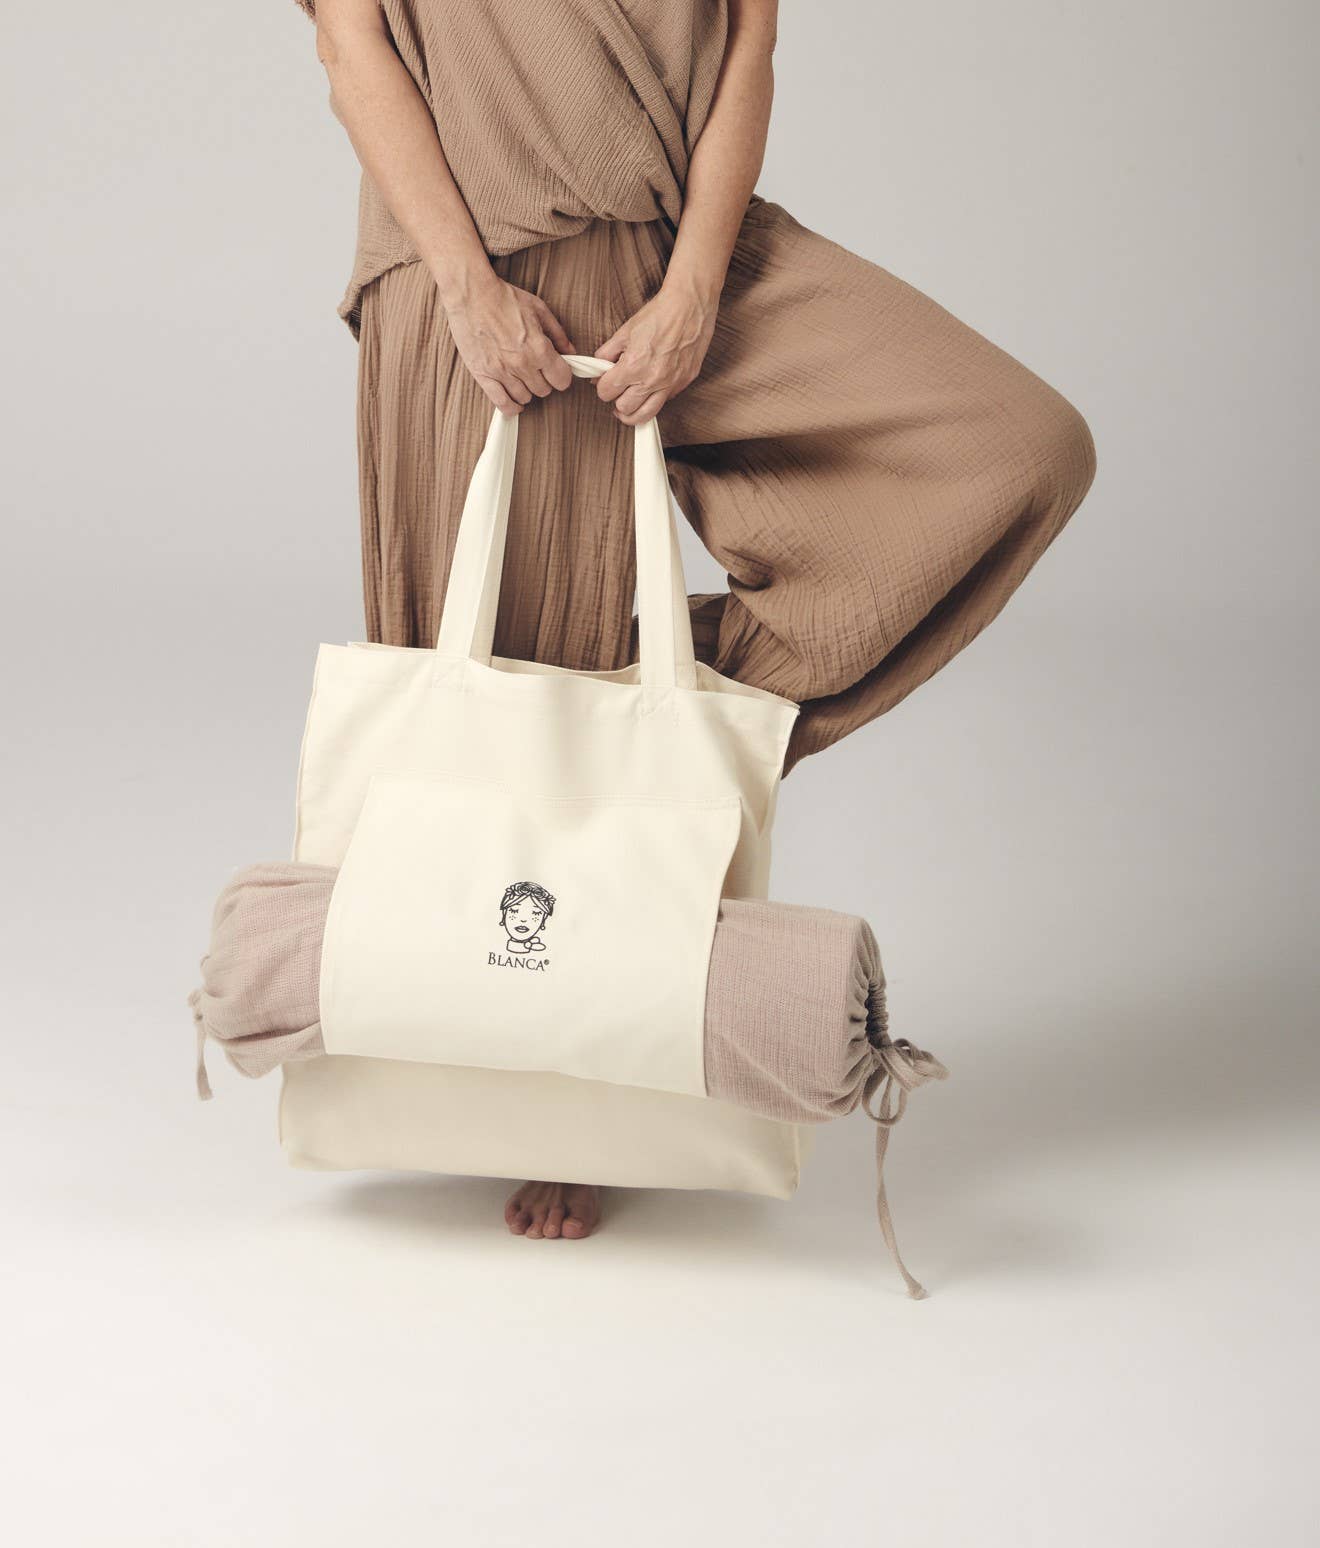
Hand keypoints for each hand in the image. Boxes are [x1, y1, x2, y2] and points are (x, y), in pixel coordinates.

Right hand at [440, 269, 576, 416]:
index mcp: (539, 348)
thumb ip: (558, 334)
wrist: (471, 293)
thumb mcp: (539, 309)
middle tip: (536, 369)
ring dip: (526, 390)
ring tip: (521, 378)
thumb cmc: (505, 298)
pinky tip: (513, 400)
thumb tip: (572, 353)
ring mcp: (502, 372)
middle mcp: (522, 364)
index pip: (561, 380)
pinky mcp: (483, 375)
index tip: (556, 371)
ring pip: (525, 398)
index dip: (561, 376)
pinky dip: (510, 406)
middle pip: (544, 391)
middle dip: (543, 381)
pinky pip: (502, 404)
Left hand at [593, 280, 717, 424]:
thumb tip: (598, 371)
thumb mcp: (625, 331)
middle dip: (616, 401)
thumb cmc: (659, 314)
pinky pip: (664, 401)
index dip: (602, 387)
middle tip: (618, 392)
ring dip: (634, 412)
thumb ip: (607, 354)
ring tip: (630, 405)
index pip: (606, 392)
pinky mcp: (684, 382)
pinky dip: (655, 398)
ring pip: (645, 415)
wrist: (689, 305)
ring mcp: (670, 383)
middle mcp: (651, 379)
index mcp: (633, 365)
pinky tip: (652, 387)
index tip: (605, 382)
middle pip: (624, 408)